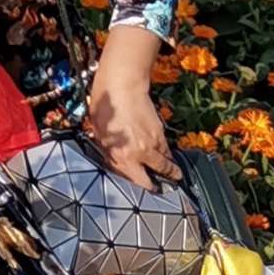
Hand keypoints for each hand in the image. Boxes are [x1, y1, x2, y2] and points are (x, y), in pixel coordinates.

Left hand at [83, 44, 179, 190]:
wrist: (122, 85)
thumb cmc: (105, 107)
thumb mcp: (100, 134)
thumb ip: (110, 152)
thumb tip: (118, 162)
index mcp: (121, 156)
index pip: (136, 181)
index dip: (142, 187)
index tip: (146, 189)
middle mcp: (139, 154)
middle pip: (155, 175)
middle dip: (160, 183)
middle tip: (164, 187)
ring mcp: (152, 143)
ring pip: (164, 163)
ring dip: (169, 169)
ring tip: (173, 174)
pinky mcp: (160, 132)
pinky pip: (166, 149)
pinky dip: (168, 153)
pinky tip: (167, 155)